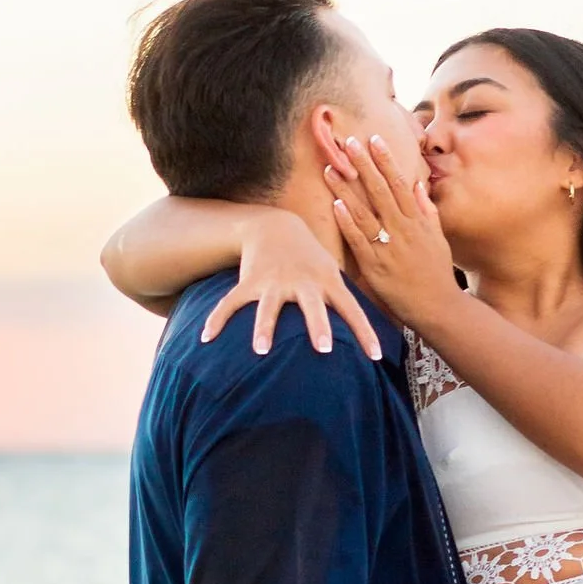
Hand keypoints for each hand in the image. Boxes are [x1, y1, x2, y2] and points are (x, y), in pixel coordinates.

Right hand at [198, 208, 380, 358]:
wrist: (276, 226)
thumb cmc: (311, 259)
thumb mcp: (333, 273)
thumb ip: (346, 301)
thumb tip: (370, 330)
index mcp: (327, 282)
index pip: (352, 309)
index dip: (365, 332)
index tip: (376, 357)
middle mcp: (302, 283)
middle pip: (313, 306)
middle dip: (317, 326)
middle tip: (323, 349)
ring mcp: (274, 282)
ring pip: (269, 307)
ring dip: (265, 328)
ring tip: (261, 350)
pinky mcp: (250, 282)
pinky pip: (231, 302)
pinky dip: (217, 319)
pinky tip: (206, 339)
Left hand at [327, 132, 463, 329]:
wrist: (439, 307)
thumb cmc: (437, 273)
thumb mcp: (438, 238)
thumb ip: (428, 211)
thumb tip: (418, 186)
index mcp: (417, 220)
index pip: (399, 182)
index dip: (385, 160)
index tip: (373, 139)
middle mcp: (403, 229)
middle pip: (380, 190)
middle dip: (363, 164)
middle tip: (348, 142)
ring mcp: (388, 246)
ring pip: (364, 211)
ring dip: (347, 188)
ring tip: (331, 168)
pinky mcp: (375, 265)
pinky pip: (359, 240)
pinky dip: (348, 222)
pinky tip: (336, 205)